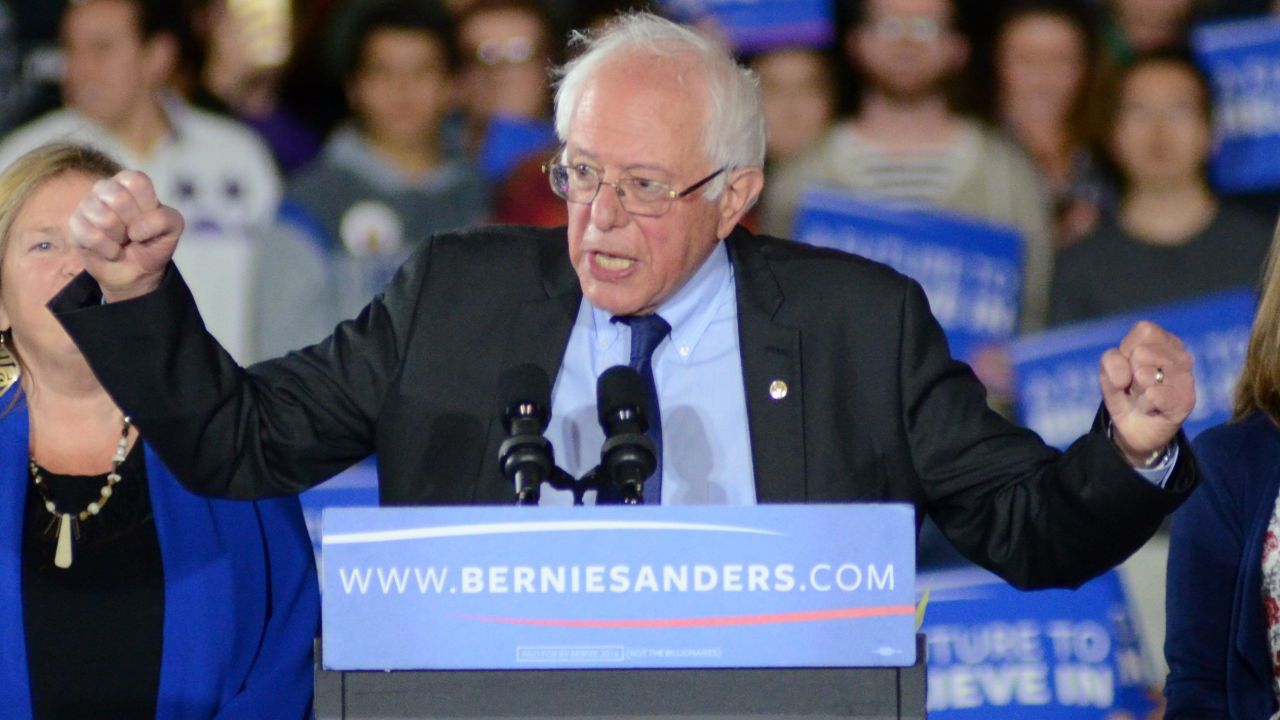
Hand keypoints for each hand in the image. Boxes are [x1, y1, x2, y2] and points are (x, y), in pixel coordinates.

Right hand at [68, 170, 182, 301]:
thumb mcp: (173, 229)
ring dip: (119, 238)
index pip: (135, 181)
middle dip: (132, 223)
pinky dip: (108, 250)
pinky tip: (111, 250)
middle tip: (134, 232)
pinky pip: (91, 236)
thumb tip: (135, 228)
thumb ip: (165, 219)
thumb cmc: (153, 242)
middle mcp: (106, 188)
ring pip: (103, 218)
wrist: (137, 272)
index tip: (148, 218)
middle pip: (117, 198)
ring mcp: (87, 205)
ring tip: (122, 240)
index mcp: (131, 182)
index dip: (146, 206)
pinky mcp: (75, 225)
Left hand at [1099, 321, 1194, 464]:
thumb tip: (1130, 375)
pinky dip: (1144, 404)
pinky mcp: (1186, 400)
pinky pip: (1154, 395)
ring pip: (1146, 374)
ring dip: (1137, 390)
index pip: (1144, 330)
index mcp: (1164, 340)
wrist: (1133, 428)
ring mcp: (1186, 377)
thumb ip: (1111, 360)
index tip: (1129, 364)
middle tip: (1137, 385)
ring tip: (1144, 396)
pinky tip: (1151, 408)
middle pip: (1142, 352)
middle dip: (1130, 372)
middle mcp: (1180, 355)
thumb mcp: (1108, 371)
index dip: (1127, 349)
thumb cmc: (1124, 391)